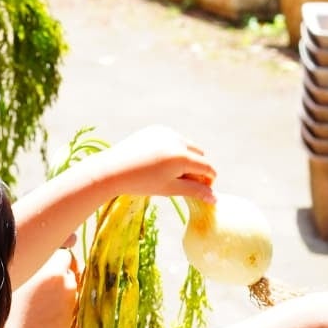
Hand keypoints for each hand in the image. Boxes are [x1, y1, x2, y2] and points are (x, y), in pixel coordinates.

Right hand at [18, 242, 81, 327]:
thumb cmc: (11, 308)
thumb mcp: (19, 279)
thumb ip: (34, 267)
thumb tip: (37, 260)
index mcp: (53, 272)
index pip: (64, 255)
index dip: (55, 260)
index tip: (46, 267)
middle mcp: (67, 286)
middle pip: (67, 274)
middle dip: (58, 278)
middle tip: (40, 287)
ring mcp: (71, 304)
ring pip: (68, 292)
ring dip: (60, 294)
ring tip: (39, 304)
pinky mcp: (70, 320)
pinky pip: (66, 309)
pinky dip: (59, 311)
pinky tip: (42, 317)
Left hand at [96, 125, 215, 204]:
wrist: (112, 169)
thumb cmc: (142, 183)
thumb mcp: (170, 189)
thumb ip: (195, 191)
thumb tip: (215, 198)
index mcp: (183, 157)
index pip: (207, 167)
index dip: (208, 180)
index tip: (202, 190)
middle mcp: (177, 140)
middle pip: (199, 154)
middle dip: (196, 168)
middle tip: (182, 182)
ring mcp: (166, 132)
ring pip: (186, 145)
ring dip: (185, 157)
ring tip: (168, 172)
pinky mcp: (156, 129)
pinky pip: (172, 139)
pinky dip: (172, 149)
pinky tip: (157, 161)